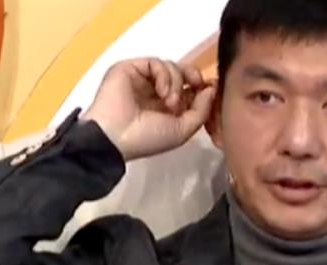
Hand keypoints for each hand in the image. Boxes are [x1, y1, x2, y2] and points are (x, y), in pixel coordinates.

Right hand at [80, 58, 217, 160]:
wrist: (115, 137)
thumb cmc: (147, 139)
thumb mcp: (182, 130)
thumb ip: (201, 110)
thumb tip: (212, 89)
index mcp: (167, 108)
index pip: (189, 88)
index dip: (201, 87)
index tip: (211, 89)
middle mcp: (155, 91)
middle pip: (182, 72)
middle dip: (193, 77)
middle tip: (197, 85)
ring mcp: (142, 79)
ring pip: (171, 67)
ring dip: (176, 83)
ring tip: (169, 103)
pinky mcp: (131, 68)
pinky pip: (156, 63)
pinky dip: (164, 75)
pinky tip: (161, 92)